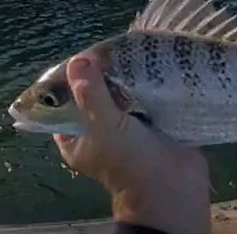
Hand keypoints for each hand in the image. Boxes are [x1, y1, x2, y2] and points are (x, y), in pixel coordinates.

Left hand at [53, 55, 210, 233]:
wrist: (173, 186)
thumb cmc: (129, 161)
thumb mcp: (104, 125)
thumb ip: (91, 93)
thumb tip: (78, 61)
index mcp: (76, 138)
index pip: (64, 103)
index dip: (70, 80)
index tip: (82, 58)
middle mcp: (97, 132)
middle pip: (93, 95)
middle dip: (101, 75)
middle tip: (109, 50)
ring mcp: (125, 128)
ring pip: (119, 95)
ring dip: (124, 77)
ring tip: (128, 51)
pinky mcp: (150, 123)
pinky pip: (142, 97)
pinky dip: (144, 84)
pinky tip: (148, 64)